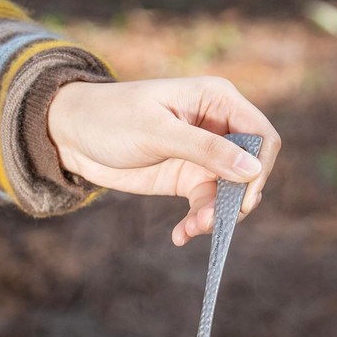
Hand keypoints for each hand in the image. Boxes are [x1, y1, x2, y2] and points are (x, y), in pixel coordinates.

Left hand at [47, 77, 280, 244]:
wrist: (73, 135)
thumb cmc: (112, 118)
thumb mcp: (158, 132)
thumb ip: (206, 150)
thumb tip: (252, 169)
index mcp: (218, 101)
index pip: (262, 136)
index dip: (260, 168)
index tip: (243, 198)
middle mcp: (219, 127)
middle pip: (251, 170)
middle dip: (236, 200)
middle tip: (211, 222)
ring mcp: (205, 156)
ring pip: (230, 194)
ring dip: (215, 217)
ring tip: (190, 231)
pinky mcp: (188, 179)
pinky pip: (207, 206)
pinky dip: (198, 223)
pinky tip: (180, 236)